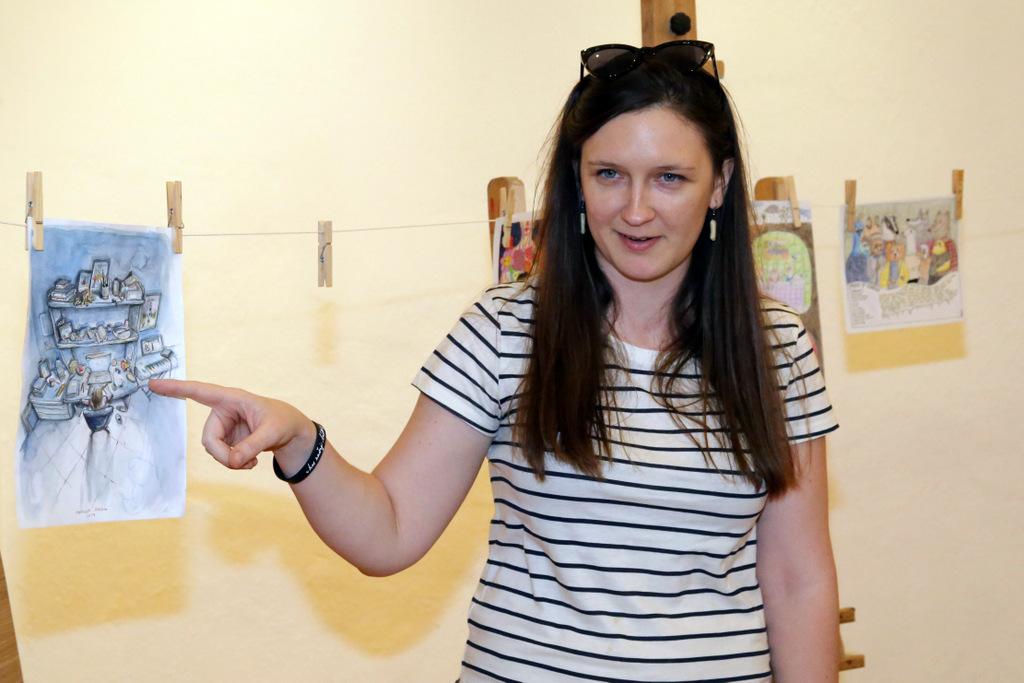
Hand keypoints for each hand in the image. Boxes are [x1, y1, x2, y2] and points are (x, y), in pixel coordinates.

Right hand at [148, 379, 315, 470]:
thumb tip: (233, 460)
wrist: (290, 432)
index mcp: (231, 399)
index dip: (175, 389)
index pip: (199, 392)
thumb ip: (252, 446)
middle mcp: (223, 411)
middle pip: (208, 439)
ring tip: (253, 462)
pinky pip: (221, 456)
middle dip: (223, 456)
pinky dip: (235, 463)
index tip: (152, 383)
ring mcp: (223, 426)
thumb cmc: (283, 422)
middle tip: (243, 464)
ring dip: (231, 461)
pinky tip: (251, 462)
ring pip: (213, 450)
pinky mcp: (226, 439)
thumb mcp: (272, 433)